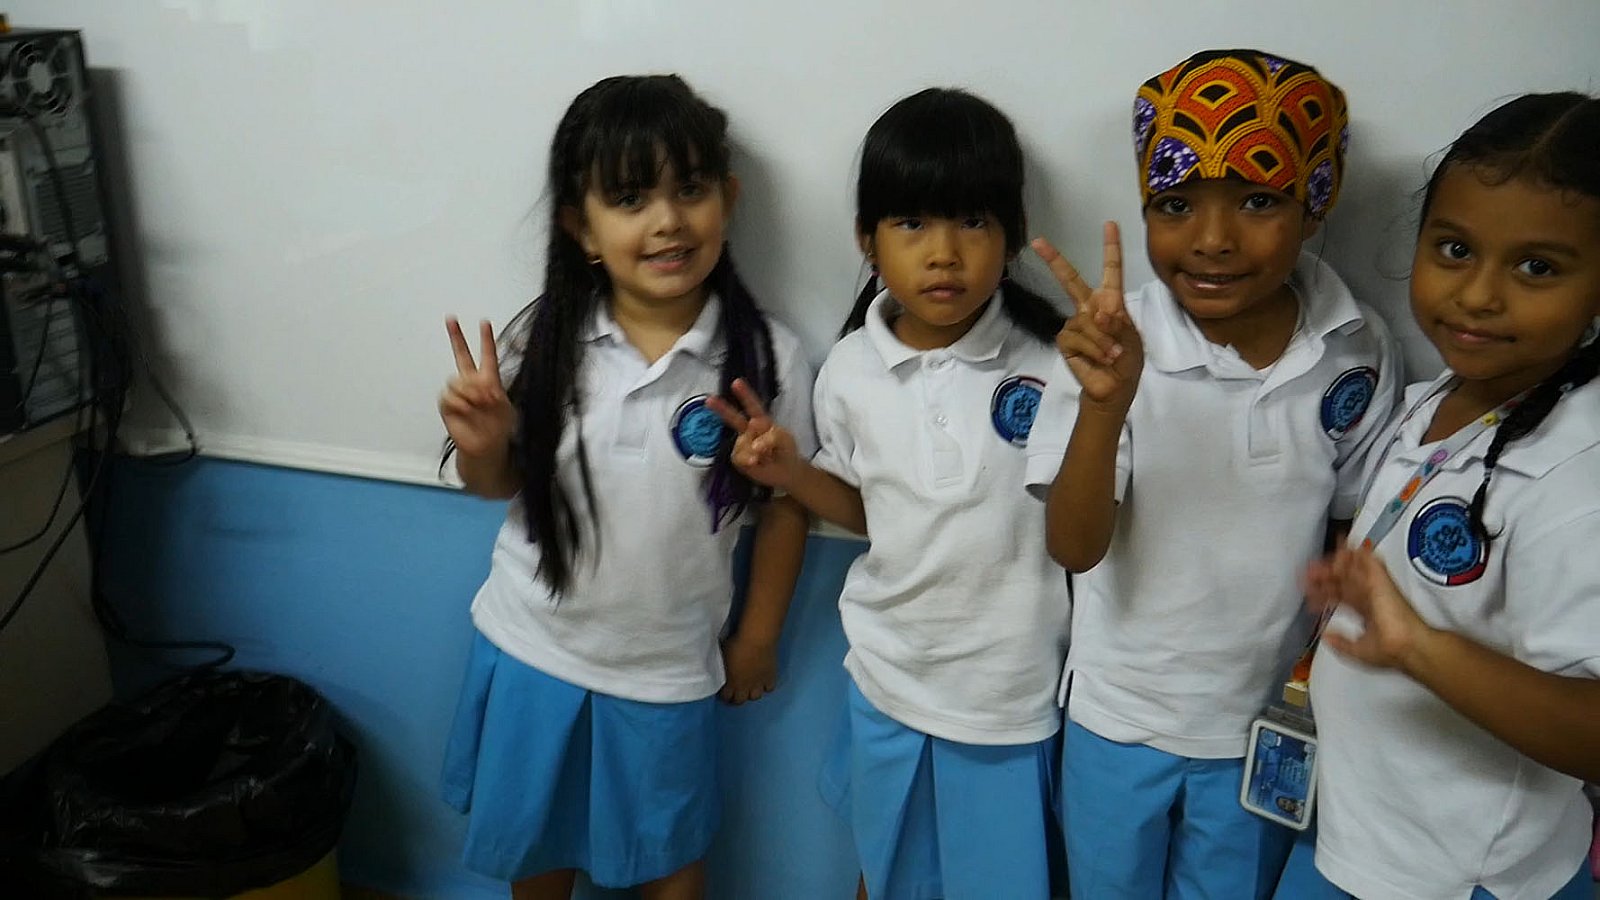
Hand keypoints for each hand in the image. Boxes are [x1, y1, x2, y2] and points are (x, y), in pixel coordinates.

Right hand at [439, 316, 514, 457]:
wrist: (487, 446)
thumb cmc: (499, 427)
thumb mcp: (505, 408)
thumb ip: (493, 393)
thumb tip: (479, 387)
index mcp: (489, 380)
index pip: (487, 355)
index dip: (486, 339)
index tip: (485, 323)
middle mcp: (472, 383)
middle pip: (461, 355)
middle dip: (456, 337)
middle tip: (451, 320)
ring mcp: (459, 393)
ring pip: (457, 379)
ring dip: (469, 391)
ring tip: (478, 403)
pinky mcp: (448, 405)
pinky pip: (449, 395)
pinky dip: (459, 402)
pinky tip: (466, 409)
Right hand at [706, 378, 801, 489]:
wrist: (785, 472)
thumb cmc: (785, 450)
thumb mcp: (785, 439)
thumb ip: (773, 437)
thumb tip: (755, 444)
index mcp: (761, 421)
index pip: (752, 406)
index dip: (744, 394)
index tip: (736, 382)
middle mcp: (748, 430)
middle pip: (733, 418)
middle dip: (721, 409)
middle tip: (709, 399)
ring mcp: (742, 444)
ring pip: (741, 443)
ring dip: (754, 451)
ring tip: (766, 456)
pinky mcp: (739, 458)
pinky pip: (738, 457)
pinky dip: (747, 460)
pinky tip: (755, 462)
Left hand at [720, 635, 777, 703]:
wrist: (757, 640)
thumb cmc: (736, 644)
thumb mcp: (722, 655)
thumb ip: (719, 666)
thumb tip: (716, 667)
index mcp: (730, 682)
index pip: (725, 697)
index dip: (724, 695)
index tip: (723, 690)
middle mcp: (744, 687)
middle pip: (739, 701)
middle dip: (736, 698)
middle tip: (735, 692)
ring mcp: (758, 684)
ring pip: (755, 697)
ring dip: (751, 693)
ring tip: (750, 687)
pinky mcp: (770, 677)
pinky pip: (769, 688)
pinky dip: (765, 686)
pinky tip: (763, 680)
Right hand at [1032, 222, 1143, 412]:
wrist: (1114, 388)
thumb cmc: (1127, 361)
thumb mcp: (1131, 339)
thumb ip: (1117, 323)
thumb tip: (1098, 312)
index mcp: (1110, 301)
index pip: (1111, 271)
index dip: (1111, 248)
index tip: (1110, 224)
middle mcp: (1089, 308)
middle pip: (1070, 280)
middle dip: (1054, 260)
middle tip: (1038, 242)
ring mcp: (1075, 323)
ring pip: (1085, 321)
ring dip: (1102, 340)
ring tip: (1113, 355)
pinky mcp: (1065, 340)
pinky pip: (1077, 337)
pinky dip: (1093, 347)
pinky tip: (1101, 358)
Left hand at [1304, 546, 1435, 671]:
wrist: (1406, 646)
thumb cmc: (1390, 652)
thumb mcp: (1357, 650)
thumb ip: (1340, 642)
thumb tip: (1325, 636)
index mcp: (1367, 613)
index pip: (1342, 597)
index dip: (1325, 593)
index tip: (1310, 591)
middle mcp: (1371, 598)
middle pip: (1344, 580)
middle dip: (1326, 574)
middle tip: (1309, 569)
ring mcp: (1376, 587)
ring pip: (1353, 568)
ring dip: (1339, 560)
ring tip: (1322, 553)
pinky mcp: (1380, 580)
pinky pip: (1368, 561)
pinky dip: (1357, 553)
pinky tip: (1345, 544)